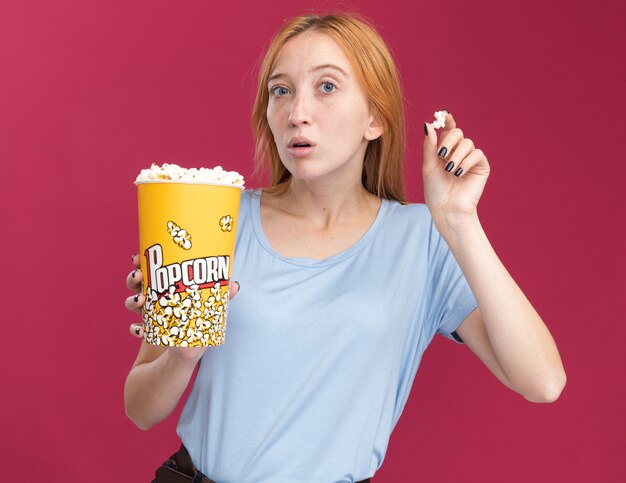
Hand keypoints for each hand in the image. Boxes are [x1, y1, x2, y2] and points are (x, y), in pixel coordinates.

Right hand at [126, 253, 240, 339]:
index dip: (144, 261)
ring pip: (132, 301)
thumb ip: (220, 300)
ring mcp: (149, 317)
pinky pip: (133, 327)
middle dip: (135, 276)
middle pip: (138, 283)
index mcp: (170, 291)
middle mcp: (157, 302)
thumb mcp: (209, 315)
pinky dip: (135, 328)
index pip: (154, 271)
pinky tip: (141, 331)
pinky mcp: (145, 333)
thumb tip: (235, 285)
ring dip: (133, 299)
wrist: (176, 368)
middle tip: (138, 275)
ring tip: (140, 301)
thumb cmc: (196, 338)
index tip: (140, 256)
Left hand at [423, 112, 489, 221]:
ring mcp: (471, 159)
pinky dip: (466, 162)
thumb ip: (429, 146)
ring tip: (450, 171)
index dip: (448, 122)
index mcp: (445, 151)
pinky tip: (459, 173)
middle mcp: (458, 153)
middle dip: (448, 141)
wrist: (447, 209)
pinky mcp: (481, 167)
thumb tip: (429, 125)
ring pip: (467, 143)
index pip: (448, 131)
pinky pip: (477, 154)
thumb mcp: (428, 166)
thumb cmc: (436, 191)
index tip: (445, 115)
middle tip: (441, 154)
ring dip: (456, 156)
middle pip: (457, 133)